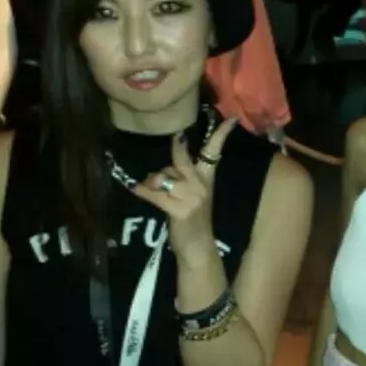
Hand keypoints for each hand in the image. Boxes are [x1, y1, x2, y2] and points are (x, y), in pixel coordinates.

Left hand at [131, 117, 238, 264]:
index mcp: (207, 179)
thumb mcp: (192, 195)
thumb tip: (157, 174)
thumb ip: (179, 179)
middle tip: (177, 138)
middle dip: (177, 149)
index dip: (221, 135)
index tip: (231, 119)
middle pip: (182, 159)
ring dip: (152, 182)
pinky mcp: (179, 210)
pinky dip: (142, 191)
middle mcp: (201, 185)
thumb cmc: (192, 219)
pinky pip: (154, 195)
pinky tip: (133, 188)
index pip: (215, 153)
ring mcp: (191, 198)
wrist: (197, 246)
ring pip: (164, 177)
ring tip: (150, 189)